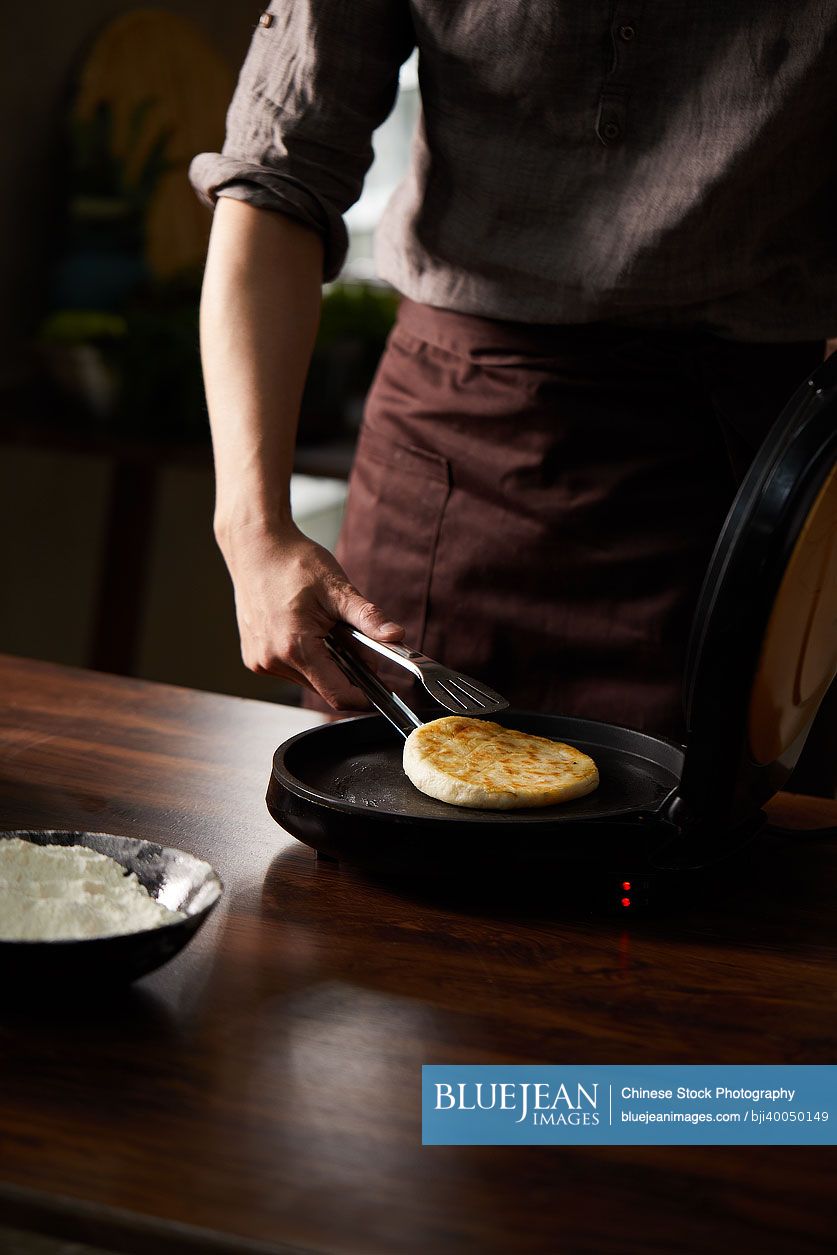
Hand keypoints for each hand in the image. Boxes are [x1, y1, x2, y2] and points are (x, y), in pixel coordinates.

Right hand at [218, 518, 404, 707]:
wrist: (255, 547)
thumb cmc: (293, 563)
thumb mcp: (338, 589)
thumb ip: (368, 619)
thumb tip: (396, 637)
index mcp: (295, 647)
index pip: (338, 695)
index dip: (366, 697)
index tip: (383, 689)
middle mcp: (273, 661)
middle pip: (325, 687)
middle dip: (347, 671)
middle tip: (353, 639)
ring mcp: (260, 661)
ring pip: (309, 680)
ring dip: (326, 664)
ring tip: (325, 629)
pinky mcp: (254, 658)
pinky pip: (291, 670)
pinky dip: (307, 658)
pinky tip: (306, 630)